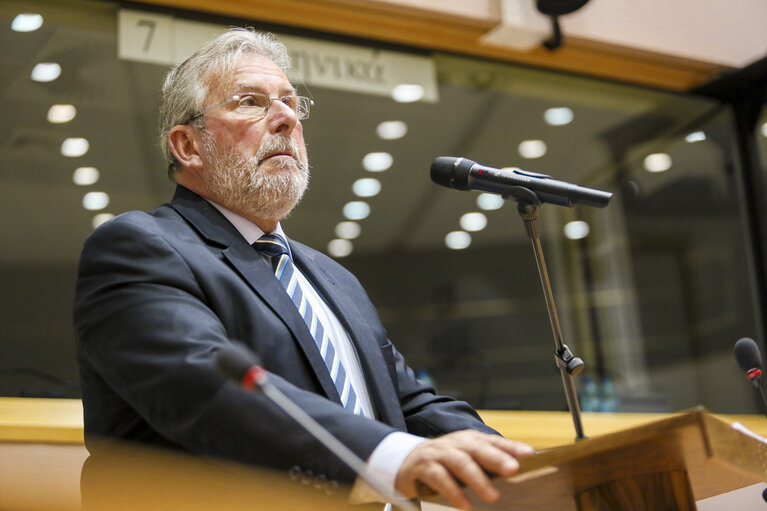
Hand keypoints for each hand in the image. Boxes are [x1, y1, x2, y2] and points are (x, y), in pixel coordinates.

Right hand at [394, 430, 533, 510]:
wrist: (405, 462)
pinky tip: (465, 505)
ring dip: (477, 479)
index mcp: (469, 440)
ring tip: (493, 497)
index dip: (510, 446)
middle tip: (513, 469)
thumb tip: (518, 468)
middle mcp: (455, 443)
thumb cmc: (444, 463)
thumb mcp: (467, 459)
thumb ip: (488, 462)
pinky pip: (439, 478)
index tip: (529, 454)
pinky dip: (453, 492)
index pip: (492, 441)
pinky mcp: (423, 468)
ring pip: (460, 462)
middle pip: (477, 448)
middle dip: (496, 457)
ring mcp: (438, 454)